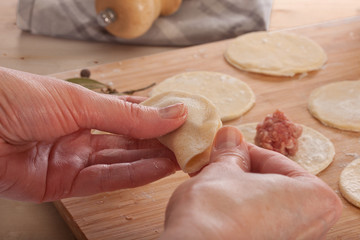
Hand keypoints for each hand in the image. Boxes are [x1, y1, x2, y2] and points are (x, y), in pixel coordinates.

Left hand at [0, 67, 186, 201]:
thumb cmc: (15, 98)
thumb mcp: (80, 102)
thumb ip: (127, 115)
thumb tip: (171, 111)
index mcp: (82, 107)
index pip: (128, 114)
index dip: (156, 117)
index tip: (183, 119)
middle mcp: (79, 135)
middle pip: (127, 141)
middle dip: (159, 142)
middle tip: (189, 142)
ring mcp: (72, 160)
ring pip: (121, 162)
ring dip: (152, 160)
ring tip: (182, 157)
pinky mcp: (63, 185)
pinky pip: (105, 180)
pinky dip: (133, 175)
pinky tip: (158, 168)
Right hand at [161, 126, 341, 239]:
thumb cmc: (216, 212)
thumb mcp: (222, 170)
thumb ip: (231, 153)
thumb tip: (230, 138)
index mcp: (315, 199)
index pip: (277, 162)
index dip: (246, 151)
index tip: (228, 146)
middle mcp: (311, 228)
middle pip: (273, 185)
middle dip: (242, 172)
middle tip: (218, 162)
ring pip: (264, 206)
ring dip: (238, 191)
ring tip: (212, 181)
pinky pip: (257, 226)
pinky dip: (239, 213)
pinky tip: (215, 206)